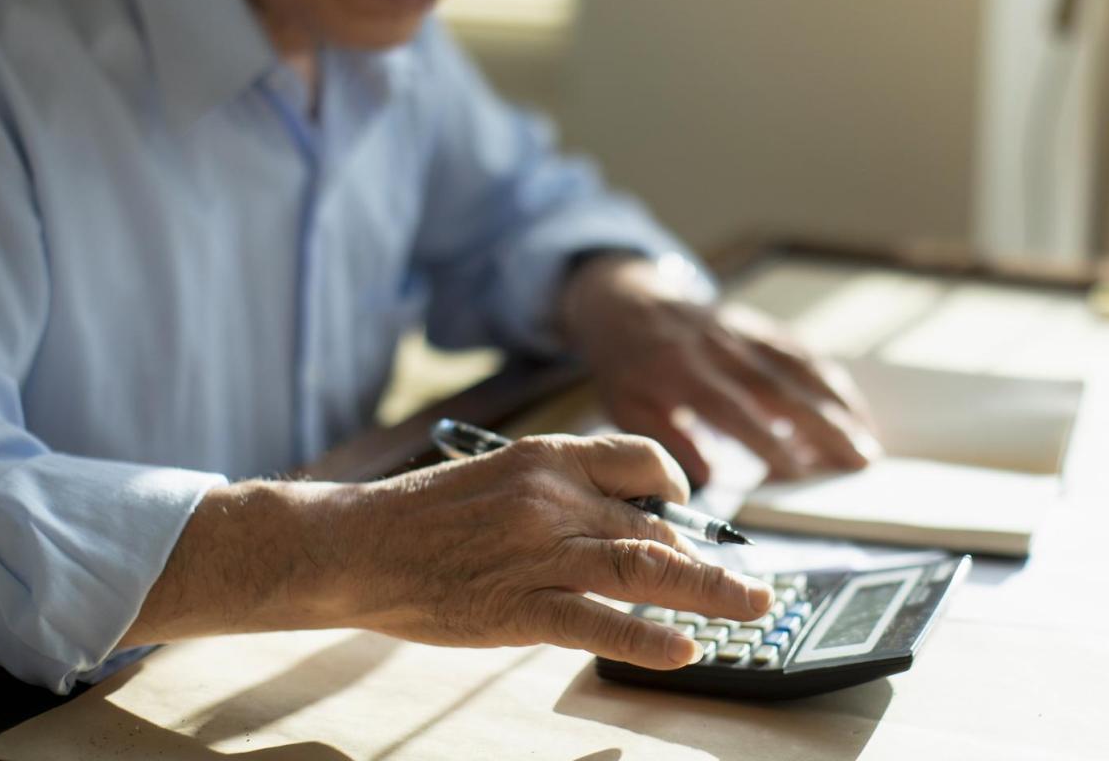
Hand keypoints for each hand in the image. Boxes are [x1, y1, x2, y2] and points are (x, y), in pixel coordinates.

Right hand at [333, 433, 772, 668]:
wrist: (355, 545)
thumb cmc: (424, 517)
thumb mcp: (500, 477)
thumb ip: (561, 493)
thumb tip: (625, 520)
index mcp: (547, 458)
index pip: (642, 460)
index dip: (679, 488)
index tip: (692, 514)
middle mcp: (553, 500)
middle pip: (657, 526)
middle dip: (709, 559)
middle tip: (752, 585)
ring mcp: (538, 554)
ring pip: (645, 568)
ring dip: (711, 591)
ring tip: (753, 608)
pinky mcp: (517, 608)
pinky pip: (597, 623)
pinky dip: (647, 638)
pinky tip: (684, 649)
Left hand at [560, 255, 880, 486]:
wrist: (628, 301)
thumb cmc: (628, 365)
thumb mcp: (628, 405)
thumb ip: (669, 440)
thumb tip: (709, 480)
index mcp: (681, 371)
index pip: (732, 409)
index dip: (766, 440)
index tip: (798, 473)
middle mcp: (720, 348)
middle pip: (780, 388)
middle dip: (824, 425)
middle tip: (860, 461)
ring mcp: (744, 333)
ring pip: (800, 368)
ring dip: (839, 404)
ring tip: (868, 441)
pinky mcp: (758, 327)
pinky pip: (801, 352)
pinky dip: (831, 381)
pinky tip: (853, 410)